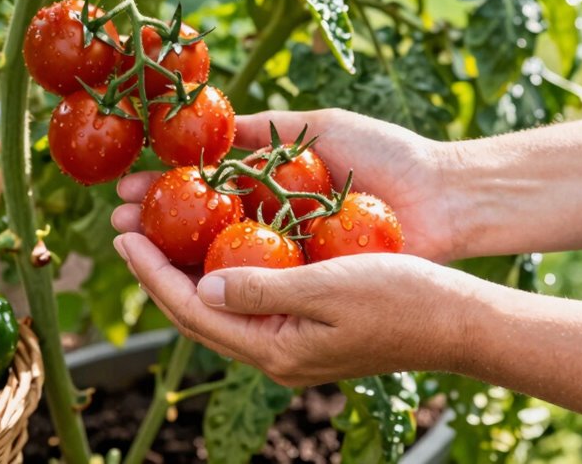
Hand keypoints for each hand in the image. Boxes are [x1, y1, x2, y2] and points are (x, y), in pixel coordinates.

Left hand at [111, 232, 471, 384]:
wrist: (458, 322)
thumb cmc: (403, 299)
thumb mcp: (329, 288)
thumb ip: (263, 288)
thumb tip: (202, 285)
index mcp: (274, 349)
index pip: (192, 310)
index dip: (152, 272)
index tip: (123, 237)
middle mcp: (274, 353)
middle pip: (195, 312)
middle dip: (157, 270)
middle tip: (127, 229)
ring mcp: (290, 344)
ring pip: (219, 306)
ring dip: (184, 269)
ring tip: (158, 232)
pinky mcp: (306, 327)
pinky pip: (247, 298)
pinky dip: (222, 269)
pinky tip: (216, 242)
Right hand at [115, 109, 458, 261]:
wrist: (447, 195)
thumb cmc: (389, 157)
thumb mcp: (319, 130)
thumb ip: (264, 133)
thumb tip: (207, 132)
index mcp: (272, 193)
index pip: (205, 197)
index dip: (166, 196)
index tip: (128, 190)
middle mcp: (274, 232)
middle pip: (203, 235)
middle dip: (156, 229)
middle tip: (116, 222)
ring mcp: (292, 265)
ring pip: (221, 266)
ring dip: (173, 259)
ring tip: (132, 247)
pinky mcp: (312, 289)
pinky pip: (260, 288)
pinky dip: (220, 282)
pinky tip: (182, 276)